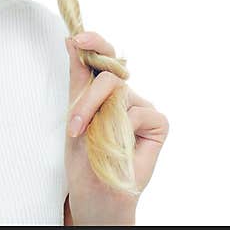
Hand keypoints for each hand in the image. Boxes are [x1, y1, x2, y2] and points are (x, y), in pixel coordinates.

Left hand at [63, 31, 168, 224]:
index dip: (94, 42)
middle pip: (110, 73)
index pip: (103, 57)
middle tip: (76, 126)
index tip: (77, 39)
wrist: (95, 190)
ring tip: (93, 144)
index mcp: (103, 89)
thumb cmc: (83, 156)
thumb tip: (71, 40)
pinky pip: (139, 113)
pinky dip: (124, 131)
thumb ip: (77, 77)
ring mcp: (142, 107)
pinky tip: (121, 148)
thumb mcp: (75, 112)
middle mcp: (124, 94)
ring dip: (100, 119)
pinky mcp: (158, 122)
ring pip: (121, 93)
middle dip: (88, 99)